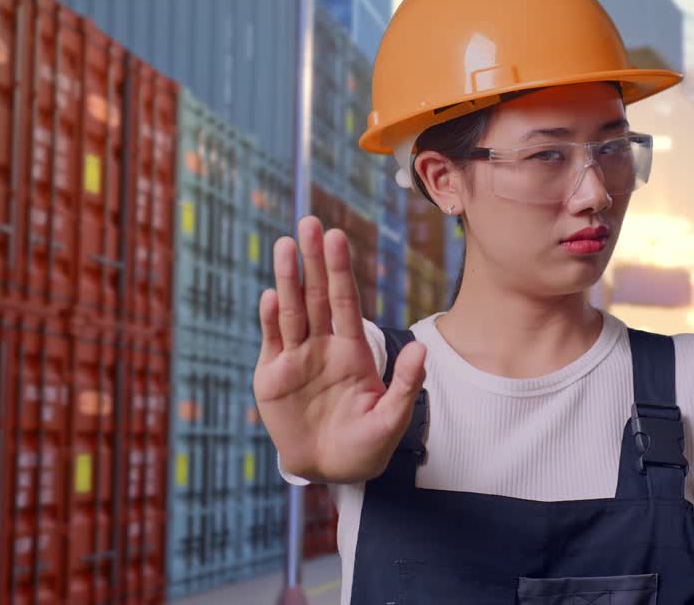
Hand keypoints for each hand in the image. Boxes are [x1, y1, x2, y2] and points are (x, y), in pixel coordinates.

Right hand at [253, 216, 426, 482]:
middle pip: (316, 296)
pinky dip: (271, 319)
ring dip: (288, 279)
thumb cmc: (365, 446)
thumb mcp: (391, 419)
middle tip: (309, 223)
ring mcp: (295, 359)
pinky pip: (272, 342)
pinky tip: (272, 296)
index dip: (339, 270)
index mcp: (352, 350)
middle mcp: (323, 346)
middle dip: (312, 260)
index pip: (345, 302)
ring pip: (292, 311)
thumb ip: (406, 385)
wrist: (329, 470)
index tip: (338, 237)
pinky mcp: (272, 377)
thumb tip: (422, 348)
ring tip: (285, 245)